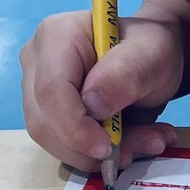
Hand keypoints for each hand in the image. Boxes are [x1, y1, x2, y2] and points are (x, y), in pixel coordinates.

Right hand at [19, 10, 179, 171]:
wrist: (150, 57)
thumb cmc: (150, 48)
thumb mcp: (153, 55)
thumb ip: (127, 74)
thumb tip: (93, 104)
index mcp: (58, 35)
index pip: (51, 89)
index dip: (75, 126)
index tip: (108, 147)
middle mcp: (38, 61)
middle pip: (45, 120)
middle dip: (90, 147)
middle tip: (145, 145)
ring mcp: (36, 88)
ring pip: (52, 139)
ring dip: (98, 154)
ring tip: (147, 142)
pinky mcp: (47, 113)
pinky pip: (62, 145)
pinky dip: (96, 154)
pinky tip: (130, 143)